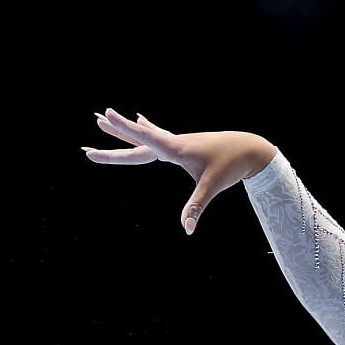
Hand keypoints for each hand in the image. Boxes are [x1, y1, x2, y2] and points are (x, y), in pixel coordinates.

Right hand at [82, 107, 276, 234]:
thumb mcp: (211, 187)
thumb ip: (196, 208)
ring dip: (125, 128)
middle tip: (95, 118)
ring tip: (103, 120)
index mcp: (175, 148)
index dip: (124, 128)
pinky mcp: (183, 144)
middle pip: (138, 137)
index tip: (107, 114)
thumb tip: (187, 230)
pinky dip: (145, 128)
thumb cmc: (230, 166)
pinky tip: (141, 119)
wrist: (249, 148)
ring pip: (145, 135)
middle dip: (115, 132)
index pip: (144, 137)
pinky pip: (158, 135)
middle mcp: (173, 141)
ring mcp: (177, 141)